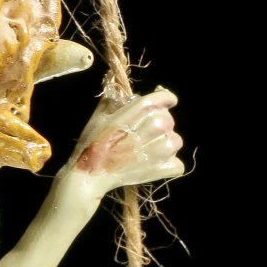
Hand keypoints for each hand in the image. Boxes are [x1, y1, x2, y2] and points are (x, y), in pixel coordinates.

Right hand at [68, 89, 184, 193]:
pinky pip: (177, 165)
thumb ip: (113, 101)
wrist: (89, 174)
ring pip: (175, 141)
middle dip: (160, 122)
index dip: (167, 98)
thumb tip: (122, 91)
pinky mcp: (159, 170)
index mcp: (136, 113)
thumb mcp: (99, 116)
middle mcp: (151, 129)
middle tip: (146, 130)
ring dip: (166, 143)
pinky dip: (168, 165)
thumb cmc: (91, 144)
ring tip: (150, 147)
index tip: (167, 101)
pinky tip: (155, 164)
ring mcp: (157, 151)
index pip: (162, 99)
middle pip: (168, 120)